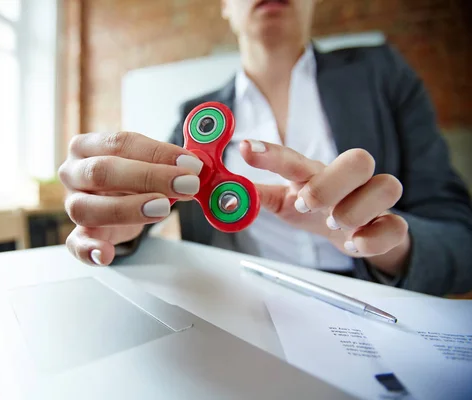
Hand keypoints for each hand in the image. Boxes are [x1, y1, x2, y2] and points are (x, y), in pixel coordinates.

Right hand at [58, 131, 202, 265]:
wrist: (116, 202)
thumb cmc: (129, 179)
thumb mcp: (146, 164)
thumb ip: (166, 163)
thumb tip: (195, 167)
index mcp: (87, 146)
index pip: (119, 143)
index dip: (157, 153)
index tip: (190, 164)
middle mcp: (73, 172)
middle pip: (101, 171)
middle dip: (148, 178)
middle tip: (185, 184)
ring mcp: (72, 204)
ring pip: (87, 208)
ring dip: (128, 209)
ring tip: (163, 208)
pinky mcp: (76, 235)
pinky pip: (75, 244)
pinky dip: (90, 250)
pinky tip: (107, 253)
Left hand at [240, 139, 410, 275]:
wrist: (356, 234)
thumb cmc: (317, 211)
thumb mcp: (285, 202)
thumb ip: (258, 197)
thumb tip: (224, 193)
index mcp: (315, 173)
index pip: (295, 158)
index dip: (271, 154)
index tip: (246, 150)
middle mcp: (348, 182)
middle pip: (359, 159)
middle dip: (331, 182)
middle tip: (307, 204)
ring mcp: (373, 203)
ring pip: (387, 186)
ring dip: (355, 208)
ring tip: (333, 223)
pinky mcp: (389, 227)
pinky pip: (397, 227)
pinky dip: (375, 238)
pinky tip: (354, 243)